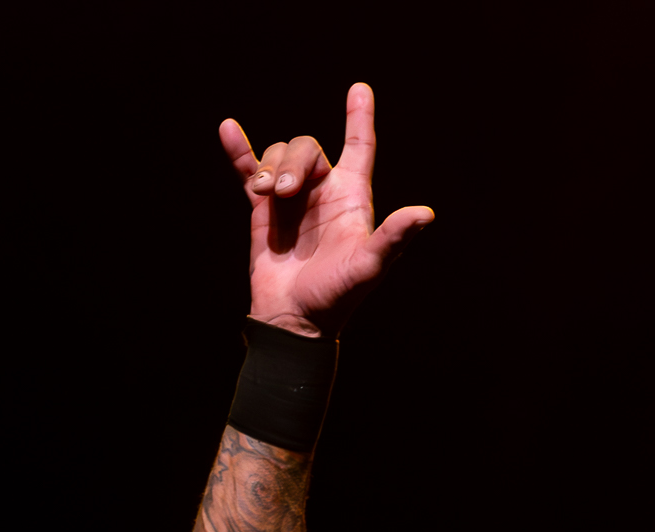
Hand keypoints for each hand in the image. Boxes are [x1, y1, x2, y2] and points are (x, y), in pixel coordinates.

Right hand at [217, 83, 435, 336]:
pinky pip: (249, 171)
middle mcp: (323, 192)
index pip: (359, 147)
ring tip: (263, 195)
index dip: (359, 118)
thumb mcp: (368, 266)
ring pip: (279, 156)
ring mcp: (293, 199)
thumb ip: (394, 238)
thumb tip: (426, 215)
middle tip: (282, 193)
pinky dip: (239, 151)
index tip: (360, 89)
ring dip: (268, 167)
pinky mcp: (264, 211)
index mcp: (352, 198)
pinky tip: (228, 129)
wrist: (293, 319)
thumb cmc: (337, 297)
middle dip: (292, 161)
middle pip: (306, 147)